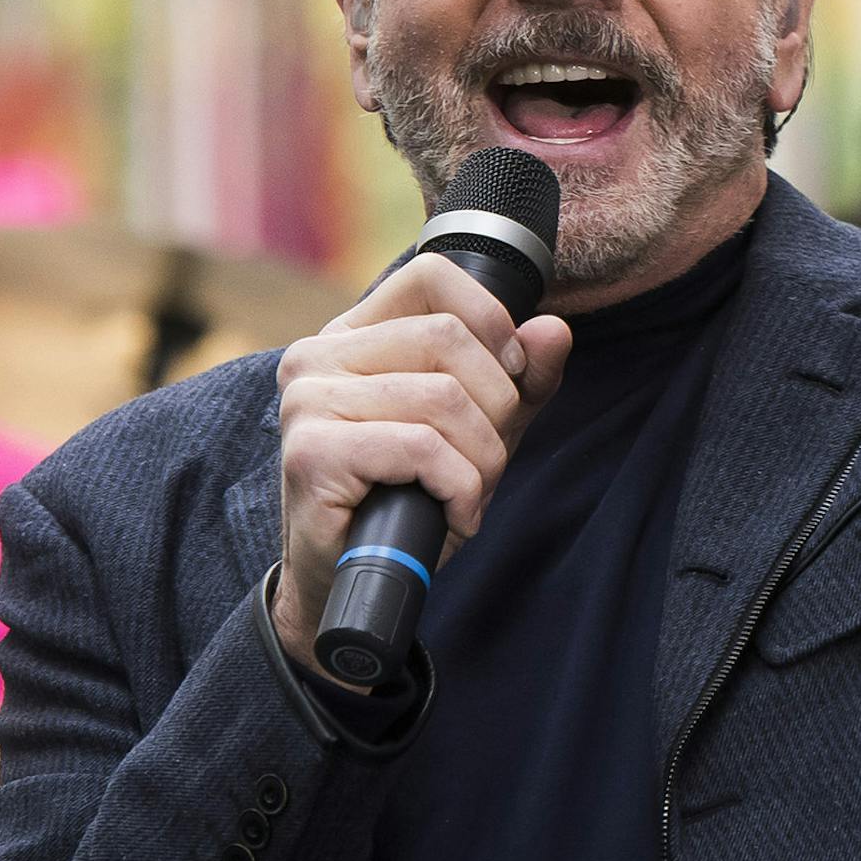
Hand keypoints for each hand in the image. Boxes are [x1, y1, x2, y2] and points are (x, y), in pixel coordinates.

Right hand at [269, 254, 569, 672]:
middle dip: (495, 411)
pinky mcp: (312, 452)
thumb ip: (520, 380)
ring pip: (443, 398)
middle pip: (449, 341)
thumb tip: (553, 329)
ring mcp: (307, 401)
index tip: (508, 381)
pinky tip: (452, 514)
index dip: (492, 326)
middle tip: (485, 464)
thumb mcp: (478, 431)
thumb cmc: (409, 500)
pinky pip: (422, 448)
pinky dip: (459, 488)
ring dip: (480, 462)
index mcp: (352, 335)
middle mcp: (317, 356)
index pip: (433, 278)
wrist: (351, 583)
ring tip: (466, 495)